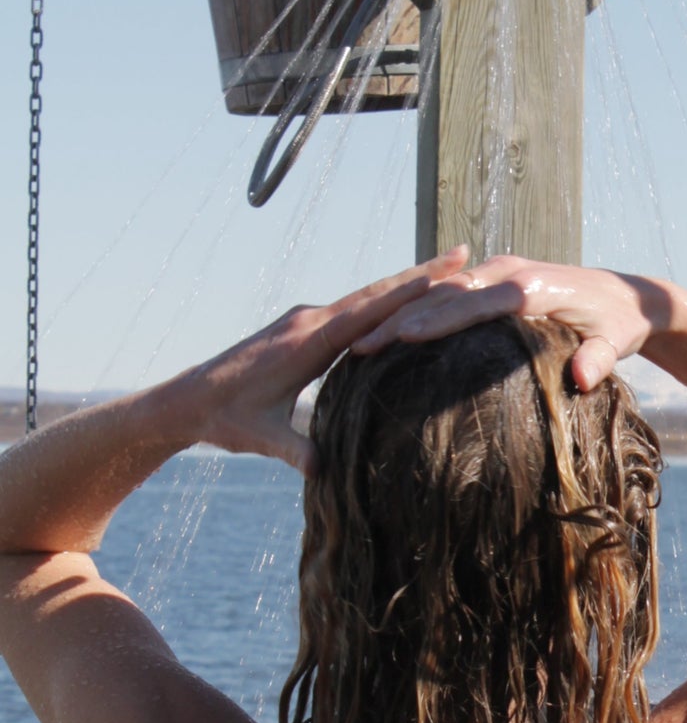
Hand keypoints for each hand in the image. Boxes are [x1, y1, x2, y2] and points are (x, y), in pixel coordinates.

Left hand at [180, 248, 468, 473]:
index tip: (449, 270)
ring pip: (367, 297)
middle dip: (422, 273)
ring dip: (407, 282)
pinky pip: (355, 308)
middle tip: (464, 252)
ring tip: (449, 270)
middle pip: (376, 292)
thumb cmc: (223, 418)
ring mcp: (307, 320)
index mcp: (306, 340)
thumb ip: (293, 448)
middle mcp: (310, 320)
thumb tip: (324, 470)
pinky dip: (386, 300)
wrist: (186, 400)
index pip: (370, 310)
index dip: (411, 290)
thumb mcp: (259, 436)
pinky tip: (408, 300)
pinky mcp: (305, 327)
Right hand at [351, 255, 671, 390]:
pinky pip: (451, 293)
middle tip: (358, 348)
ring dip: (401, 313)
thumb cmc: (618, 324)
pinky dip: (419, 309)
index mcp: (532, 288)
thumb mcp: (615, 342)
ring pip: (441, 291)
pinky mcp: (497, 278)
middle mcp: (510, 272)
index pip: (474, 303)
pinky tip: (390, 334)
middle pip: (446, 295)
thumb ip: (599, 360)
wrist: (626, 295)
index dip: (435, 319)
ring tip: (361, 343)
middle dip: (400, 319)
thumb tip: (582, 378)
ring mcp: (501, 271)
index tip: (397, 337)